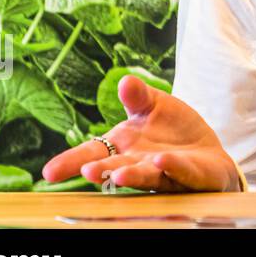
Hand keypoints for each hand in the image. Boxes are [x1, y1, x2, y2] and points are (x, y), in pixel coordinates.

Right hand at [42, 74, 241, 192]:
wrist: (207, 153)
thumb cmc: (173, 131)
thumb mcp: (155, 106)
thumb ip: (139, 97)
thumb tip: (124, 80)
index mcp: (123, 147)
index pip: (93, 153)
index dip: (72, 162)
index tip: (48, 172)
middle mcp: (138, 164)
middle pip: (115, 168)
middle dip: (102, 171)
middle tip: (88, 172)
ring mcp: (163, 173)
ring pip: (145, 176)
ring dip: (132, 176)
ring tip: (118, 175)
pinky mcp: (189, 176)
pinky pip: (180, 172)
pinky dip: (172, 167)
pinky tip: (163, 160)